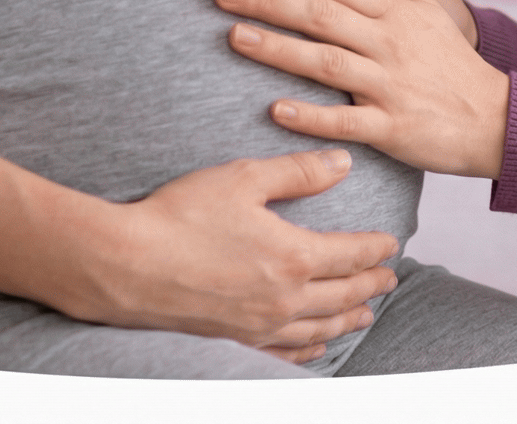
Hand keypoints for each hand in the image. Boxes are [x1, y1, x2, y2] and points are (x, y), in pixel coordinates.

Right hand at [0, 95, 396, 366]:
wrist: (124, 265)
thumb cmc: (180, 215)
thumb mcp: (243, 179)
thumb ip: (299, 172)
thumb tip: (343, 164)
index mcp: (294, 256)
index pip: (353, 254)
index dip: (377, 250)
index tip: (393, 244)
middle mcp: (284, 298)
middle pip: (343, 295)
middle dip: (370, 285)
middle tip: (389, 278)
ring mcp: (259, 325)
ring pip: (319, 327)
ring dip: (347, 318)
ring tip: (365, 313)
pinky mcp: (234, 340)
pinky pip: (284, 352)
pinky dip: (309, 347)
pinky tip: (316, 344)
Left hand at [216, 0, 510, 178]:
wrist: (494, 117)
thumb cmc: (449, 61)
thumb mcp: (424, 7)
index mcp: (394, 10)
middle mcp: (389, 41)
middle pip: (321, 14)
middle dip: (268, 0)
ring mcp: (390, 84)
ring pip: (326, 62)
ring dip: (278, 49)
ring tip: (234, 37)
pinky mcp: (391, 127)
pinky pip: (346, 120)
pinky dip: (311, 115)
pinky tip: (275, 110)